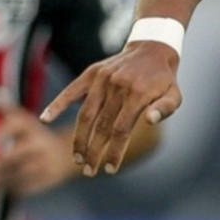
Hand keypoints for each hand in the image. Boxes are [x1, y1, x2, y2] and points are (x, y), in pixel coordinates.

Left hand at [0, 105, 78, 196]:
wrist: (72, 154)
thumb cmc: (37, 138)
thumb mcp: (28, 123)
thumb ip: (10, 111)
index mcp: (35, 128)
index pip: (20, 124)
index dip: (4, 130)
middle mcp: (42, 144)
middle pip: (18, 153)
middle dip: (1, 162)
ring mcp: (47, 162)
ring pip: (22, 173)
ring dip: (4, 178)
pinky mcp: (50, 179)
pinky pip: (29, 186)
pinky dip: (15, 188)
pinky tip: (7, 187)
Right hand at [40, 41, 181, 176]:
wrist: (152, 48)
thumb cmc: (163, 79)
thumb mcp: (174, 94)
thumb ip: (165, 109)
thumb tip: (150, 120)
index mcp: (138, 94)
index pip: (121, 130)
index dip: (114, 151)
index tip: (110, 169)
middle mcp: (117, 86)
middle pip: (101, 126)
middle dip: (94, 152)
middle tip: (89, 171)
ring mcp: (102, 79)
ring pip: (86, 114)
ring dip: (80, 138)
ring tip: (77, 158)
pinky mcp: (91, 74)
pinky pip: (72, 90)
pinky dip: (57, 103)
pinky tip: (45, 118)